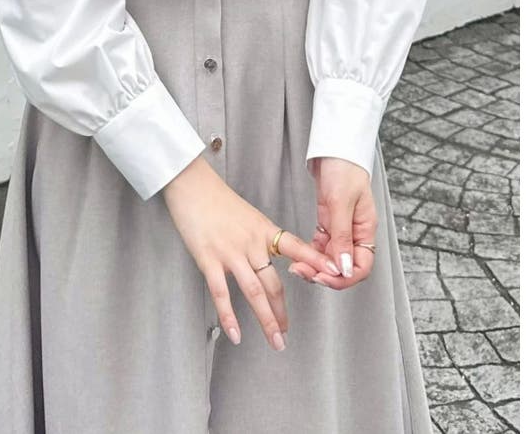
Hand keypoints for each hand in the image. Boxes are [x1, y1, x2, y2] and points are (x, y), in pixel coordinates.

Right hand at [162, 156, 339, 350]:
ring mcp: (231, 252)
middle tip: (286, 333)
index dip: (316, 262)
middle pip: (273, 283)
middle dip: (282, 312)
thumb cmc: (216, 200)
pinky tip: (235, 333)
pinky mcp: (209, 259)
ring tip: (274, 339)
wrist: (192, 186)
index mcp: (264, 230)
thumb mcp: (247, 215)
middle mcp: (251, 243)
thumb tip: (267, 256)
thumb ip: (260, 237)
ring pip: (254, 292)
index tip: (334, 273)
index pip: (297, 248)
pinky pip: (222, 293)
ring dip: (266, 320)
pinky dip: (229, 316)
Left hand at [288, 157, 377, 289]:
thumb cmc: (344, 169)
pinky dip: (311, 252)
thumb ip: (342, 236)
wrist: (333, 148)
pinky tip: (300, 255)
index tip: (324, 277)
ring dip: (315, 265)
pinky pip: (322, 245)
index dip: (344, 277)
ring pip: (330, 258)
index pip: (361, 266)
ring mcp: (341, 227)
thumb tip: (345, 269)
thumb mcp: (341, 203)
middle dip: (325, 274)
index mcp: (365, 230)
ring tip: (297, 267)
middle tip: (304, 273)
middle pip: (344, 266)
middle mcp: (355, 232)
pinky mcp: (328, 221)